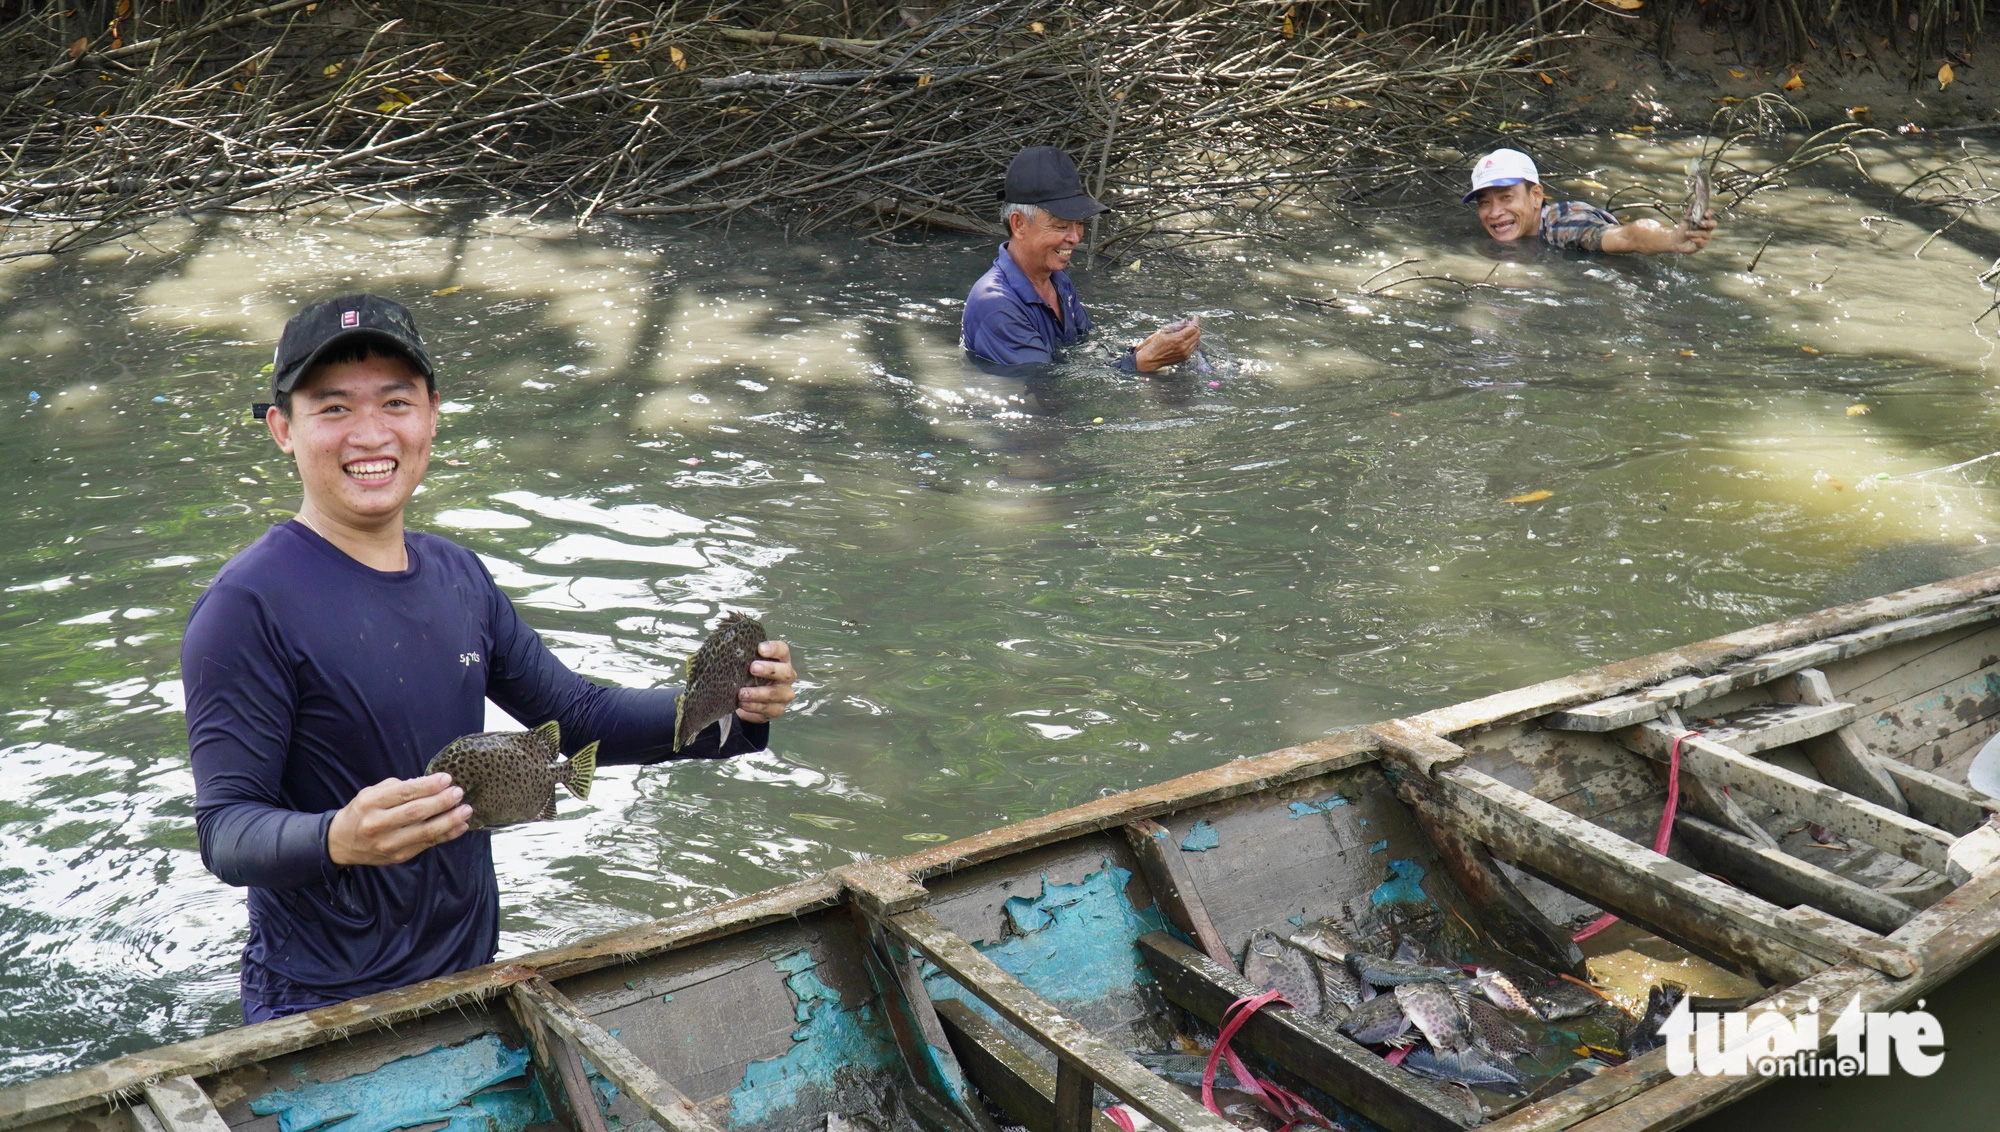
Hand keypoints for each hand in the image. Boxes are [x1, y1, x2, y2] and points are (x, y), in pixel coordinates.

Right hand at [327, 774, 471, 866]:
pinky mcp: (399, 856)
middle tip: (458, 792)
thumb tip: (429, 784)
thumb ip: (397, 788)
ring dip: (449, 820)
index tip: (446, 779)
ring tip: (466, 810)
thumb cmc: (362, 812)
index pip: (404, 793)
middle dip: (441, 801)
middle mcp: (378, 824)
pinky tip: (460, 826)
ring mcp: (389, 843)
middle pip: (416, 812)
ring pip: (425, 832)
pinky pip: (427, 844)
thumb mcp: (371, 793)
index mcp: (371, 803)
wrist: (341, 843)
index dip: (427, 786)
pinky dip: (447, 835)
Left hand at [736, 639, 797, 723]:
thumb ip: (744, 655)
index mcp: (781, 660)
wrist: (751, 697)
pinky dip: (754, 708)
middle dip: (769, 670)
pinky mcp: (777, 709)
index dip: (774, 649)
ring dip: (758, 694)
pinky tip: (743, 705)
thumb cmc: (750, 674)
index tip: (760, 648)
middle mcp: (787, 677)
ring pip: (776, 694)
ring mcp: (784, 694)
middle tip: (752, 668)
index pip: (783, 650)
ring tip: (741, 694)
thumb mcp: (748, 662)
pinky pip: (768, 711)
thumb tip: (726, 646)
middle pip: (785, 672)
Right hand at [1133, 320, 1201, 372]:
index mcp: (1178, 339)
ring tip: (1189, 331)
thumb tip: (1185, 321)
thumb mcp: (1163, 332)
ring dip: (1195, 335)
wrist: (1151, 359)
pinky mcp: (1185, 357)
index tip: (1195, 318)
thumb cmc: (1155, 345)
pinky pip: (1193, 347)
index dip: (1195, 321)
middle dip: (1196, 327)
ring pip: (1197, 341)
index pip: (1193, 328)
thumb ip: (1176, 326)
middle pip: (1197, 334)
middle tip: (1193, 323)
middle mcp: (1183, 346)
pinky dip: (1192, 341)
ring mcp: (1185, 353)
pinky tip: (1187, 339)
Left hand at [1670, 211, 1715, 253]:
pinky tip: (1690, 239)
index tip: (1706, 213)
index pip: (1710, 214)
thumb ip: (1690, 212)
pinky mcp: (1702, 244)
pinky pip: (1702, 241)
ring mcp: (1705, 237)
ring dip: (1696, 233)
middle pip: (1713, 224)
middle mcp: (1707, 228)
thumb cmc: (1682, 230)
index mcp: (1704, 220)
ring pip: (1705, 234)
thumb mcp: (1685, 220)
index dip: (1710, 213)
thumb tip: (1693, 203)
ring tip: (1687, 233)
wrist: (1675, 241)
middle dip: (1708, 223)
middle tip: (1701, 223)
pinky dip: (1695, 239)